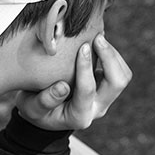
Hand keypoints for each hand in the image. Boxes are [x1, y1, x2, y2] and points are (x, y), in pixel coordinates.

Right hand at [15, 34, 132, 130]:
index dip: (86, 67)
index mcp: (79, 116)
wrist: (43, 111)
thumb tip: (62, 87)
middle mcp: (96, 108)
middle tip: (97, 38)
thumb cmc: (34, 109)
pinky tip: (97, 43)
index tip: (82, 46)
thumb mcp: (31, 108)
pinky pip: (118, 70)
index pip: (87, 90)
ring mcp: (104, 99)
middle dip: (110, 58)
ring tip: (98, 37)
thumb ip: (44, 101)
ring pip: (122, 76)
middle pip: (117, 83)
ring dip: (113, 55)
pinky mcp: (105, 87)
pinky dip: (111, 55)